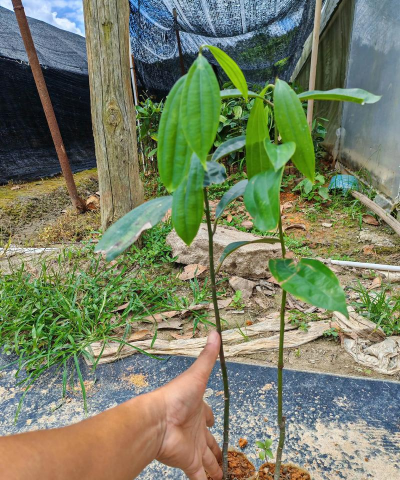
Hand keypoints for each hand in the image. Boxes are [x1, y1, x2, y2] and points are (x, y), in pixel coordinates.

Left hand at [153, 331, 222, 479]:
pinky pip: (199, 477)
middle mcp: (194, 430)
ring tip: (221, 476)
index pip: (207, 415)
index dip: (211, 418)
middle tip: (223, 458)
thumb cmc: (176, 396)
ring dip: (213, 469)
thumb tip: (215, 331)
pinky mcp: (188, 463)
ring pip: (206, 461)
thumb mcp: (197, 374)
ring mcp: (191, 448)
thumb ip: (208, 355)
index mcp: (197, 410)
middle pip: (208, 442)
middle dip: (215, 450)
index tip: (214, 421)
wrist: (156, 421)